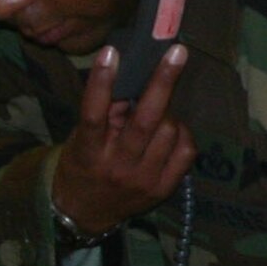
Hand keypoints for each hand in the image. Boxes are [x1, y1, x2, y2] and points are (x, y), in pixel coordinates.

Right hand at [51, 43, 195, 237]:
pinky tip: (172, 130)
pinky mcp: (163, 189)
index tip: (111, 52)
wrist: (85, 214)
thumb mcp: (80, 139)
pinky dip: (183, 133)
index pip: (94, 113)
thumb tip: (132, 79)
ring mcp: (143, 180)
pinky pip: (186, 151)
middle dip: (162, 82)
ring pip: (169, 131)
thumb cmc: (83, 165)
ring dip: (168, 112)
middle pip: (144, 121)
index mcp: (89, 151)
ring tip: (157, 110)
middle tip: (177, 53)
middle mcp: (118, 167)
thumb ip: (104, 113)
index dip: (102, 81)